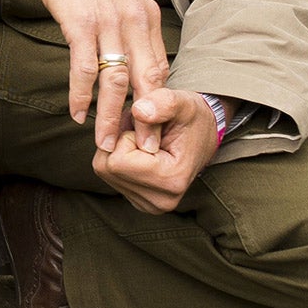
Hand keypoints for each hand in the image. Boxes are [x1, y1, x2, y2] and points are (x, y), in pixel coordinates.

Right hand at [0, 0, 166, 152]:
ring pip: (116, 81)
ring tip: (104, 143)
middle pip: (145, 82)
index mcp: (147, 17)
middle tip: (140, 152)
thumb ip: (127, 29)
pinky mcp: (81, 23)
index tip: (152, 131)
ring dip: (110, 117)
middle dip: (144, 121)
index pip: (160, 71)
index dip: (156, 105)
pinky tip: (77, 113)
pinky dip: (81, 95)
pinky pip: (84, 68)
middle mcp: (135, 21)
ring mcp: (109, 23)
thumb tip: (130, 63)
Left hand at [91, 89, 219, 213]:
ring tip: (144, 139)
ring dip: (117, 148)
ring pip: (104, 170)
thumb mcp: (181, 102)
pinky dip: (118, 158)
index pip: (117, 160)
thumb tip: (138, 110)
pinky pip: (109, 175)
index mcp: (171, 181)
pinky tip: (140, 152)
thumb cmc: (191, 118)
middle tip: (145, 131)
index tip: (150, 129)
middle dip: (119, 141)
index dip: (127, 135)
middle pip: (106, 167)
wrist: (203, 134)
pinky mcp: (139, 202)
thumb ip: (161, 103)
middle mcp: (160, 201)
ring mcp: (149, 205)